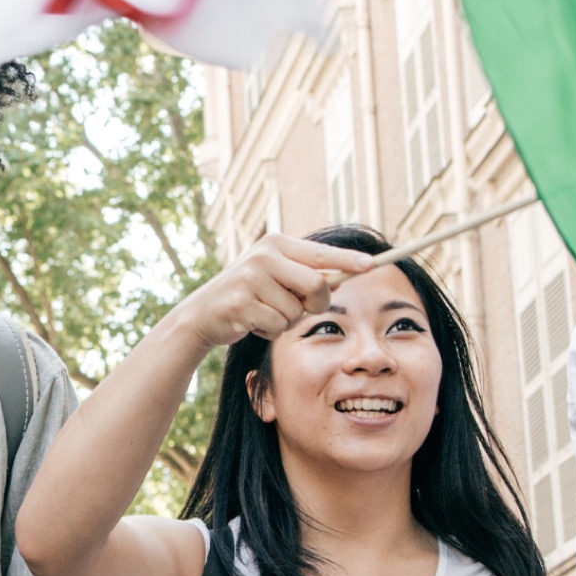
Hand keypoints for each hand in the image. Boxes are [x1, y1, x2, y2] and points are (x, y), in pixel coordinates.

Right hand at [173, 233, 377, 350]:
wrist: (203, 314)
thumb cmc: (248, 295)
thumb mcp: (274, 276)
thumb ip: (304, 275)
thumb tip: (341, 280)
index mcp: (275, 244)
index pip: (321, 253)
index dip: (347, 261)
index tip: (371, 265)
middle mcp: (263, 256)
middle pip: (316, 284)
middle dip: (317, 303)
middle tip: (303, 306)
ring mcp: (250, 279)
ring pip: (295, 310)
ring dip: (286, 320)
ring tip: (264, 313)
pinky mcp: (241, 304)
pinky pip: (277, 325)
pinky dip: (270, 331)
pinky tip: (253, 323)